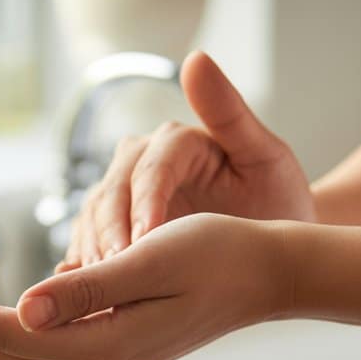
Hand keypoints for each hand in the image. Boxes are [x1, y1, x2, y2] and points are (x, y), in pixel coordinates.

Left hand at [0, 213, 291, 359]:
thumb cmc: (218, 256)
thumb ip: (87, 289)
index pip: (3, 334)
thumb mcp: (153, 259)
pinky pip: (37, 349)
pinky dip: (0, 327)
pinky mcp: (108, 351)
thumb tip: (24, 308)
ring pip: (13, 356)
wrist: (266, 276)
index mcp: (103, 347)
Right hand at [63, 51, 313, 270]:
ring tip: (99, 293)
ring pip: (91, 221)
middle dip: (111, 236)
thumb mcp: (265, 155)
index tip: (145, 242)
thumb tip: (195, 60)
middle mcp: (139, 161)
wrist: (270, 243)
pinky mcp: (110, 228)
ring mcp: (120, 196)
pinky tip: (87, 299)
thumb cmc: (276, 198)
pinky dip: (84, 271)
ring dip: (93, 256)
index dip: (144, 204)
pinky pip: (87, 246)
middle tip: (116, 276)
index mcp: (176, 141)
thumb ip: (230, 111)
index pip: (149, 169)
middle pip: (110, 195)